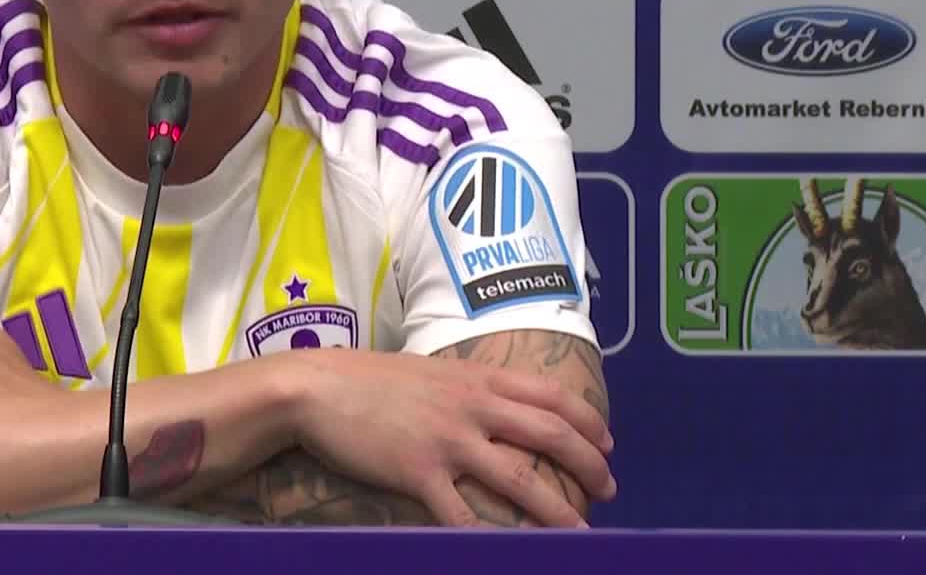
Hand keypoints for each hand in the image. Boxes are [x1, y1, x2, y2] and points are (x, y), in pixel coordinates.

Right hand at [285, 347, 613, 528]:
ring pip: (520, 478)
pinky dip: (490, 539)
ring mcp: (447, 440)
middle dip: (588, 464)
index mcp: (476, 378)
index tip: (606, 443)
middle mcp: (472, 406)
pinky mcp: (419, 472)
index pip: (551, 394)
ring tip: (580, 534)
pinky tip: (508, 554)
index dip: (586, 420)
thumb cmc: (368, 379)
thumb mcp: (429, 371)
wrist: (317, 387)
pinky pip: (462, 514)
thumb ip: (466, 387)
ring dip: (557, 511)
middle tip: (608, 489)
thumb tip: (496, 404)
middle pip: (549, 434)